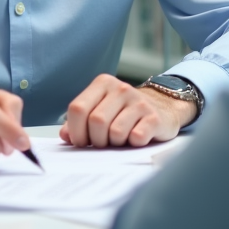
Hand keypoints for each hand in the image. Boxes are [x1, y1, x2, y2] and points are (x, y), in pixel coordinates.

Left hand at [58, 74, 195, 147]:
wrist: (163, 108)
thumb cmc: (125, 114)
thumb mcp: (101, 111)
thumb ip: (79, 122)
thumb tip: (65, 136)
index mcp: (103, 83)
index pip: (77, 108)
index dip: (76, 131)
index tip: (82, 141)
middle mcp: (121, 88)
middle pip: (96, 122)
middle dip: (96, 140)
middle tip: (103, 143)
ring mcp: (139, 102)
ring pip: (115, 132)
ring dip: (115, 143)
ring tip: (121, 139)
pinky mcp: (154, 117)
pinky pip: (136, 137)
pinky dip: (133, 144)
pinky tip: (136, 138)